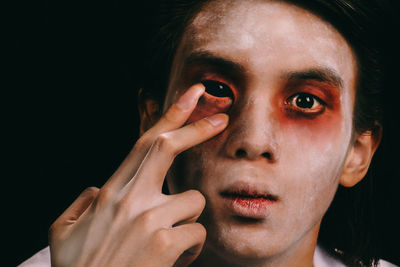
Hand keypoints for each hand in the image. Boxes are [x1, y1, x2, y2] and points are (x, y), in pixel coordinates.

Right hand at [48, 84, 228, 266]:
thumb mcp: (62, 232)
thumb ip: (78, 204)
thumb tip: (96, 188)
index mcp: (110, 192)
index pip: (143, 144)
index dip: (169, 117)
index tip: (190, 98)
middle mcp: (130, 198)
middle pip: (167, 148)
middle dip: (197, 127)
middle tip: (221, 117)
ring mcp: (149, 219)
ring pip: (193, 200)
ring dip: (189, 218)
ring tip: (172, 239)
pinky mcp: (165, 242)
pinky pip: (197, 233)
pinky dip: (191, 246)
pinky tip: (175, 258)